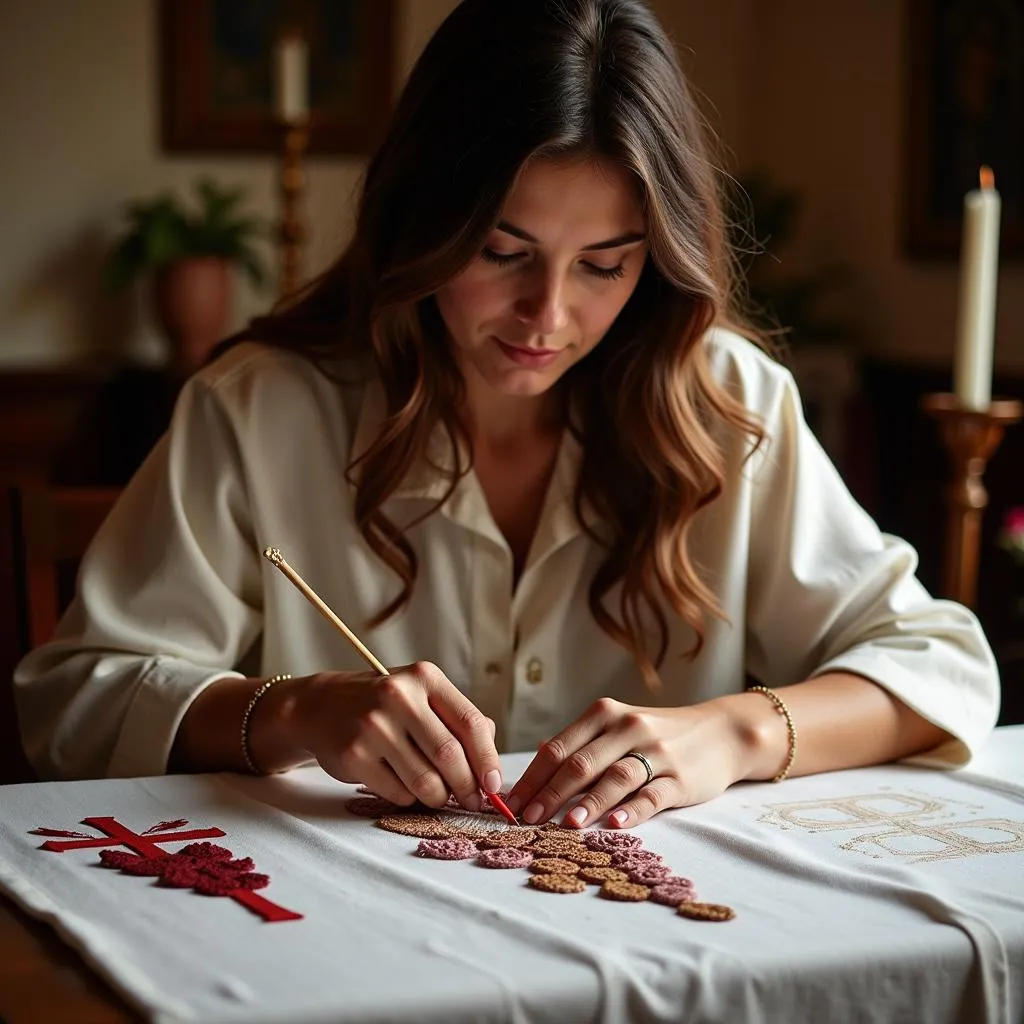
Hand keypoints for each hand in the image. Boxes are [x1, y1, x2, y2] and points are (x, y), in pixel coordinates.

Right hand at [289, 661, 501, 811]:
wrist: (320, 705)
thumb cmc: (384, 704)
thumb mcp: (422, 696)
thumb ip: (459, 721)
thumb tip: (491, 768)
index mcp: (425, 678)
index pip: (471, 723)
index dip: (488, 759)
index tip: (494, 784)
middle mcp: (399, 697)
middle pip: (450, 756)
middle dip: (467, 786)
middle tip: (472, 800)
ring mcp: (373, 726)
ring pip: (426, 782)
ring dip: (439, 797)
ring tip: (437, 794)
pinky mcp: (353, 756)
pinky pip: (398, 793)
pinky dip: (409, 798)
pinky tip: (403, 784)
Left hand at [506, 696, 764, 828]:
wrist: (721, 732)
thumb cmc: (658, 733)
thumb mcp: (618, 726)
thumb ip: (581, 742)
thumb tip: (538, 755)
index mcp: (605, 714)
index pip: (559, 747)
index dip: (532, 776)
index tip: (511, 803)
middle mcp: (628, 728)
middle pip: (581, 763)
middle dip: (550, 793)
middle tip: (527, 819)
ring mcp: (656, 753)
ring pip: (615, 778)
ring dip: (589, 802)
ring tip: (567, 824)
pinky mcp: (680, 778)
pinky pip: (652, 795)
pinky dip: (633, 811)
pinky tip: (615, 825)